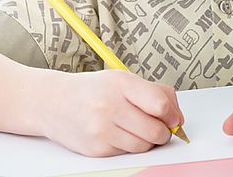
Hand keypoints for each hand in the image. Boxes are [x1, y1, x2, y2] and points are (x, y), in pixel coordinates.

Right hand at [39, 69, 183, 155]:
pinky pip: (127, 153)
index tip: (174, 117)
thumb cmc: (94, 89)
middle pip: (155, 130)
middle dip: (163, 131)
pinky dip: (130, 146)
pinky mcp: (97, 149)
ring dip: (148, 140)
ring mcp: (102, 129)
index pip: (159, 104)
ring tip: (137, 127)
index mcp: (121, 83)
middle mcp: (110, 106)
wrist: (55, 103)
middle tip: (159, 126)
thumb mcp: (124, 79)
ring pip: (144, 145)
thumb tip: (177, 116)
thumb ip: (154, 92)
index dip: (173, 114)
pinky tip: (120, 133)